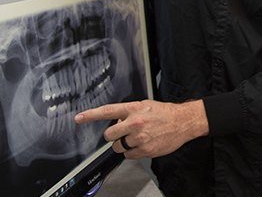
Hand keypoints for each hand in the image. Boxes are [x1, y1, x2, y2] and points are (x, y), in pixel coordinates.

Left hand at [74, 99, 208, 158]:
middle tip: (124, 133)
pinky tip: (144, 144)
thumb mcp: (145, 105)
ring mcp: (139, 137)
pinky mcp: (145, 149)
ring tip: (138, 138)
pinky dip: (134, 152)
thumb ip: (129, 112)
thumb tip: (117, 120)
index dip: (91, 115)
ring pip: (119, 147)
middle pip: (110, 135)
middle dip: (114, 136)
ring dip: (125, 144)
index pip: (108, 111)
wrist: (183, 121)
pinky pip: (129, 155)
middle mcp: (134, 122)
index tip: (79, 118)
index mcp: (134, 109)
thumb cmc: (164, 113)